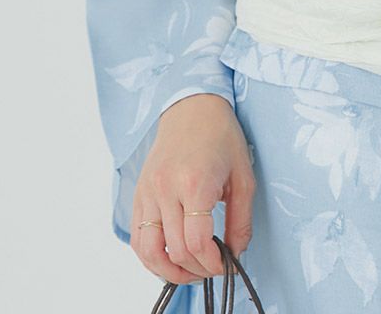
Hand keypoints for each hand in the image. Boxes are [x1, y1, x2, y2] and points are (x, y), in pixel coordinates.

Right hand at [130, 93, 256, 283]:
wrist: (193, 108)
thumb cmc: (221, 137)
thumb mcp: (243, 177)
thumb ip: (241, 220)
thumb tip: (236, 253)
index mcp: (195, 183)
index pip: (197, 242)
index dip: (213, 264)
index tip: (225, 265)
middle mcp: (166, 188)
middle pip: (175, 250)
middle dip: (197, 270)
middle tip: (213, 267)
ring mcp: (148, 191)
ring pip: (148, 251)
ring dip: (169, 271)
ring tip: (190, 272)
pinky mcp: (139, 193)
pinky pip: (137, 236)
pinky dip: (151, 255)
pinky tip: (170, 257)